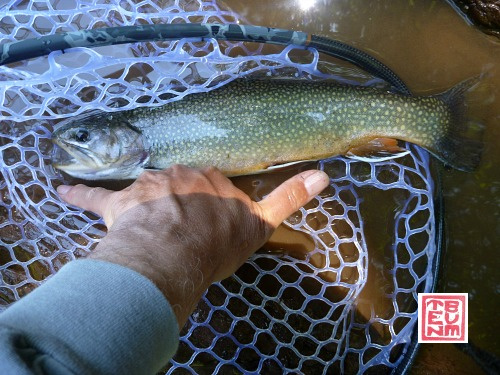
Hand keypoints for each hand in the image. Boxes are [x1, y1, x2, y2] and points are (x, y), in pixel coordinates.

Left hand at [57, 165, 328, 327]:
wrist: (176, 252)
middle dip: (179, 197)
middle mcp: (180, 175)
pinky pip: (95, 196)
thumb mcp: (261, 222)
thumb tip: (325, 175)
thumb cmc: (218, 242)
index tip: (209, 214)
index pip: (212, 182)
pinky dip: (79, 194)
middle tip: (177, 221)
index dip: (211, 198)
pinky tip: (61, 190)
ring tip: (139, 217)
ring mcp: (148, 185)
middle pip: (179, 181)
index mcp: (210, 181)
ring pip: (143, 185)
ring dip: (142, 197)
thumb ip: (290, 197)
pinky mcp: (119, 201)